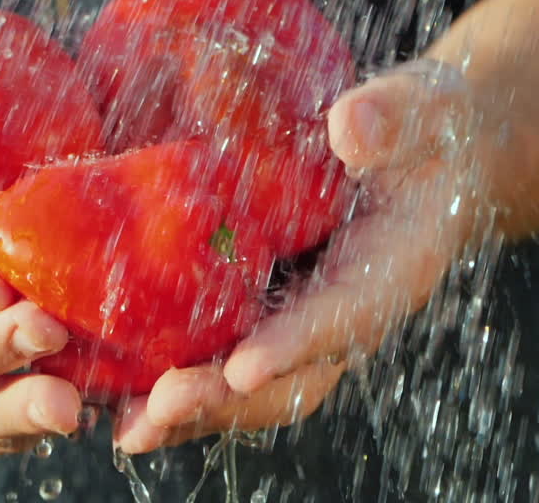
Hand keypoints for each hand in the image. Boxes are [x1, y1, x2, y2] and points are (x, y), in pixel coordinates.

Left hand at [112, 60, 486, 452]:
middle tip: (162, 408)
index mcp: (390, 270)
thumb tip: (351, 126)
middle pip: (289, 379)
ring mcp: (300, 315)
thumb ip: (392, 117)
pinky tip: (113, 391)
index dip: (295, 344)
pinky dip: (170, 375)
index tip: (245, 368)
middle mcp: (342, 311)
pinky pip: (220, 352)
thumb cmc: (425, 127)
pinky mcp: (264, 305)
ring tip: (128, 428)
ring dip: (190, 407)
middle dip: (225, 398)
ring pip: (248, 382)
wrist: (422, 148)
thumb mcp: (423, 109)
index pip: (345, 314)